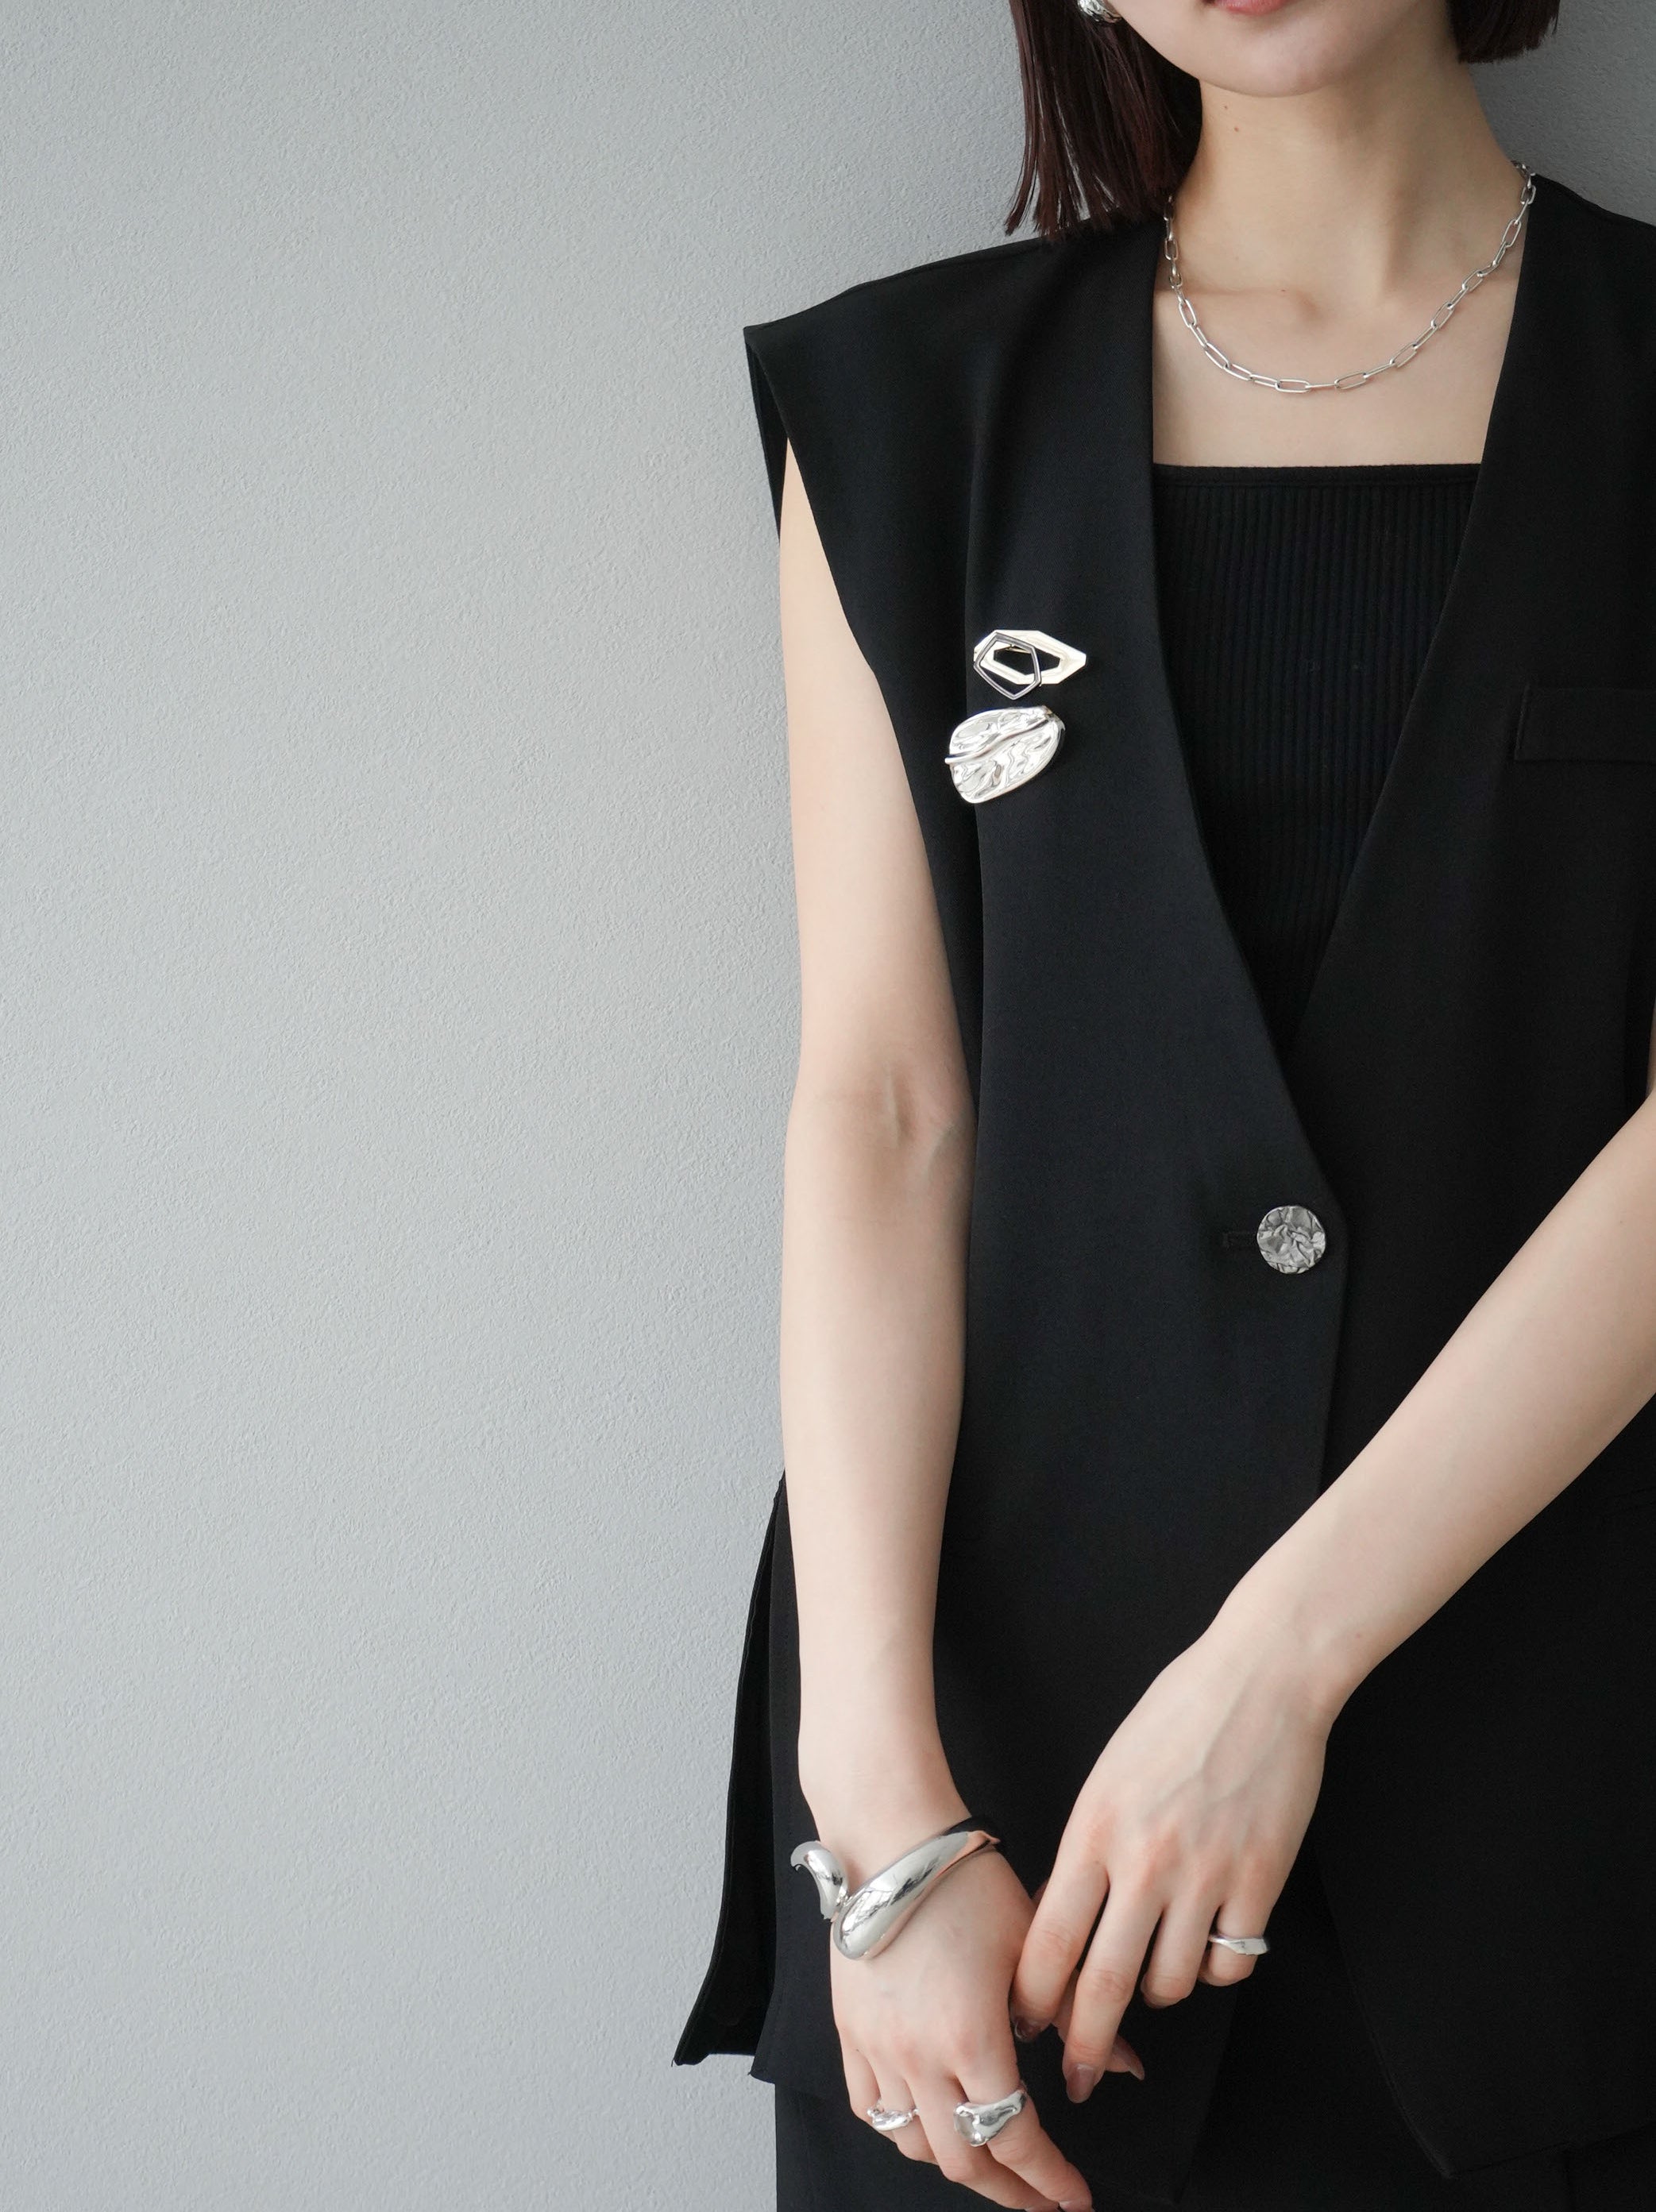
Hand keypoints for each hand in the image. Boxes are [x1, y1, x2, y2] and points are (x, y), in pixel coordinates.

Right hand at [830, 1845, 1134, 2209]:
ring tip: (992, 2164)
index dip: (1049, 2179)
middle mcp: (918, 2057)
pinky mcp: (850, 2030)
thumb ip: (1075, 2011)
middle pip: (965, 2159)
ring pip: (914, 2144)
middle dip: (1010, 2190)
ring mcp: (877, 2047)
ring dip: (957, 2164)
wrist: (890, 1840)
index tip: (1075, 2198)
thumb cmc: (964, 1882)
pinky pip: (869, 2106)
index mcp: (970, 2039)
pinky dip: (901, 2130)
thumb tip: (1123, 2065)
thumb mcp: (1033, 1943)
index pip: (1015, 2139)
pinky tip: (926, 2125)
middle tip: (1042, 2200)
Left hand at [1011, 1622, 1329, 2102]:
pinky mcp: (1260, 1880)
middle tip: (1077, 2077)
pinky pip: (1230, 1962)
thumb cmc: (1175, 1716)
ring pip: (1170, 1983)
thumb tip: (1066, 1916)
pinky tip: (1209, 1944)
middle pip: (1103, 1982)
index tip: (1025, 2028)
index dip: (1033, 2000)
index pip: (1048, 1940)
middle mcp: (1144, 1861)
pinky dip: (1216, 1967)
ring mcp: (1205, 1874)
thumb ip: (1087, 1847)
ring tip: (1153, 1976)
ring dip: (1156, 1995)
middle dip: (1083, 2043)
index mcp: (1093, 1829)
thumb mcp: (1106, 1776)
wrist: (1259, 1679)